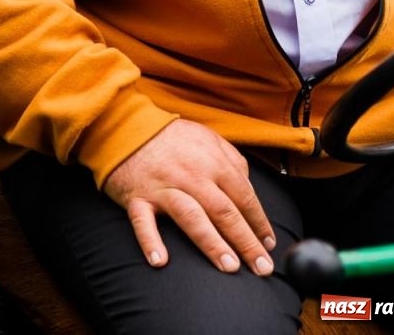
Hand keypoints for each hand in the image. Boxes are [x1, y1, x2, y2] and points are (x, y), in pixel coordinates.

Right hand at [103, 119, 276, 275]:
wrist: (124, 125)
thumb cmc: (169, 135)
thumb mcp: (208, 137)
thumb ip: (231, 159)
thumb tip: (248, 185)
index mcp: (212, 162)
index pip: (243, 196)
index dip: (259, 222)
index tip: (268, 244)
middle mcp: (191, 176)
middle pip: (225, 212)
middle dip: (246, 242)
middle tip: (262, 268)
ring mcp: (163, 187)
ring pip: (192, 217)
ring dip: (212, 243)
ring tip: (229, 267)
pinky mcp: (137, 196)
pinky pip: (143, 221)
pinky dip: (150, 240)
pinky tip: (160, 261)